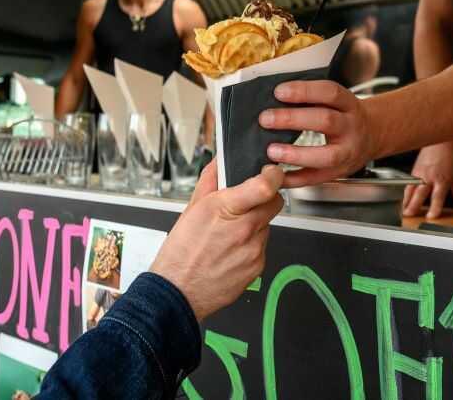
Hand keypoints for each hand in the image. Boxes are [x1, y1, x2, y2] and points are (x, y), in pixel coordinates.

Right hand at [150, 162, 283, 320]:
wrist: (178, 292)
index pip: (265, 186)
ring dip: (255, 224)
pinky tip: (231, 251)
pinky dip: (251, 245)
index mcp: (226, 210)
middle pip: (274, 203)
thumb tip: (219, 161)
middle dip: (265, 199)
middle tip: (247, 204)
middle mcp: (244, 230)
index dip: (273, 176)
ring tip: (230, 234)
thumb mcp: (191, 209)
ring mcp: (254, 250)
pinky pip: (262, 247)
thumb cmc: (180, 252)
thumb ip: (210, 181)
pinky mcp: (258, 267)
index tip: (271, 173)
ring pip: (267, 225)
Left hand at [258, 80, 374, 187]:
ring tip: (272, 151)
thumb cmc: (346, 116)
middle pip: (326, 121)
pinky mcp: (339, 172)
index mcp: (349, 105)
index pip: (330, 93)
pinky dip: (295, 179)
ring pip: (326, 155)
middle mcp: (351, 127)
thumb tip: (273, 97)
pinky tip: (278, 176)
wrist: (373, 136)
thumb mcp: (337, 101)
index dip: (304, 91)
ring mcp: (347, 152)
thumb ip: (312, 99)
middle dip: (293, 119)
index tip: (279, 92)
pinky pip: (317, 179)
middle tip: (266, 119)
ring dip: (296, 154)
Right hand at [402, 141, 452, 218]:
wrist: (441, 141)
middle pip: (419, 193)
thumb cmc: (451, 157)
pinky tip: (403, 199)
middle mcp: (429, 177)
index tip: (431, 216)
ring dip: (406, 200)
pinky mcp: (414, 170)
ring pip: (410, 188)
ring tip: (402, 210)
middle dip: (413, 205)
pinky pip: (408, 183)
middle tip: (408, 215)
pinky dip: (405, 192)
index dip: (434, 207)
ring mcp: (420, 173)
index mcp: (442, 179)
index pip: (437, 196)